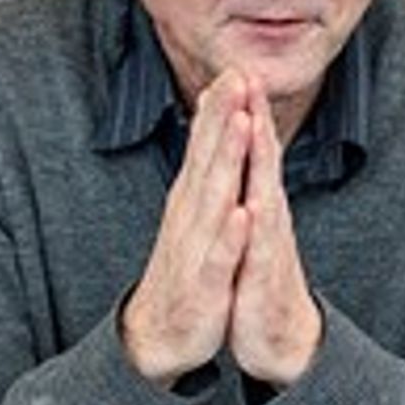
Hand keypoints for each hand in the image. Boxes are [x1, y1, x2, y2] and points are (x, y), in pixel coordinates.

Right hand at [120, 70, 255, 383]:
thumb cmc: (189, 272)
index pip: (206, 147)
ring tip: (242, 124)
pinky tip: (241, 212)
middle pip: (209, 159)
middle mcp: (190, 218)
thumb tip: (213, 137)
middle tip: (236, 75)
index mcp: (193, 202)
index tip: (234, 68)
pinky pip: (219, 257)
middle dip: (224, 117)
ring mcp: (196, 250)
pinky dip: (230, 235)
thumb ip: (206, 180)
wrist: (162, 337)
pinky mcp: (205, 286)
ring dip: (227, 161)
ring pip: (214, 199)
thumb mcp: (196, 221)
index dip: (220, 108)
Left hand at [224, 83, 321, 386]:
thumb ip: (250, 188)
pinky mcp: (265, 280)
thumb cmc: (260, 280)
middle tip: (249, 77)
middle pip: (263, 162)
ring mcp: (270, 248)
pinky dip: (255, 229)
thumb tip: (246, 150)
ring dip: (260, 162)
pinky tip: (251, 207)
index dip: (245, 110)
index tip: (236, 68)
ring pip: (265, 197)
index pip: (253, 151)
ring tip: (254, 127)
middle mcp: (269, 220)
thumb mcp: (252, 227)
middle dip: (257, 119)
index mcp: (259, 205)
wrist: (279, 338)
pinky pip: (260, 252)